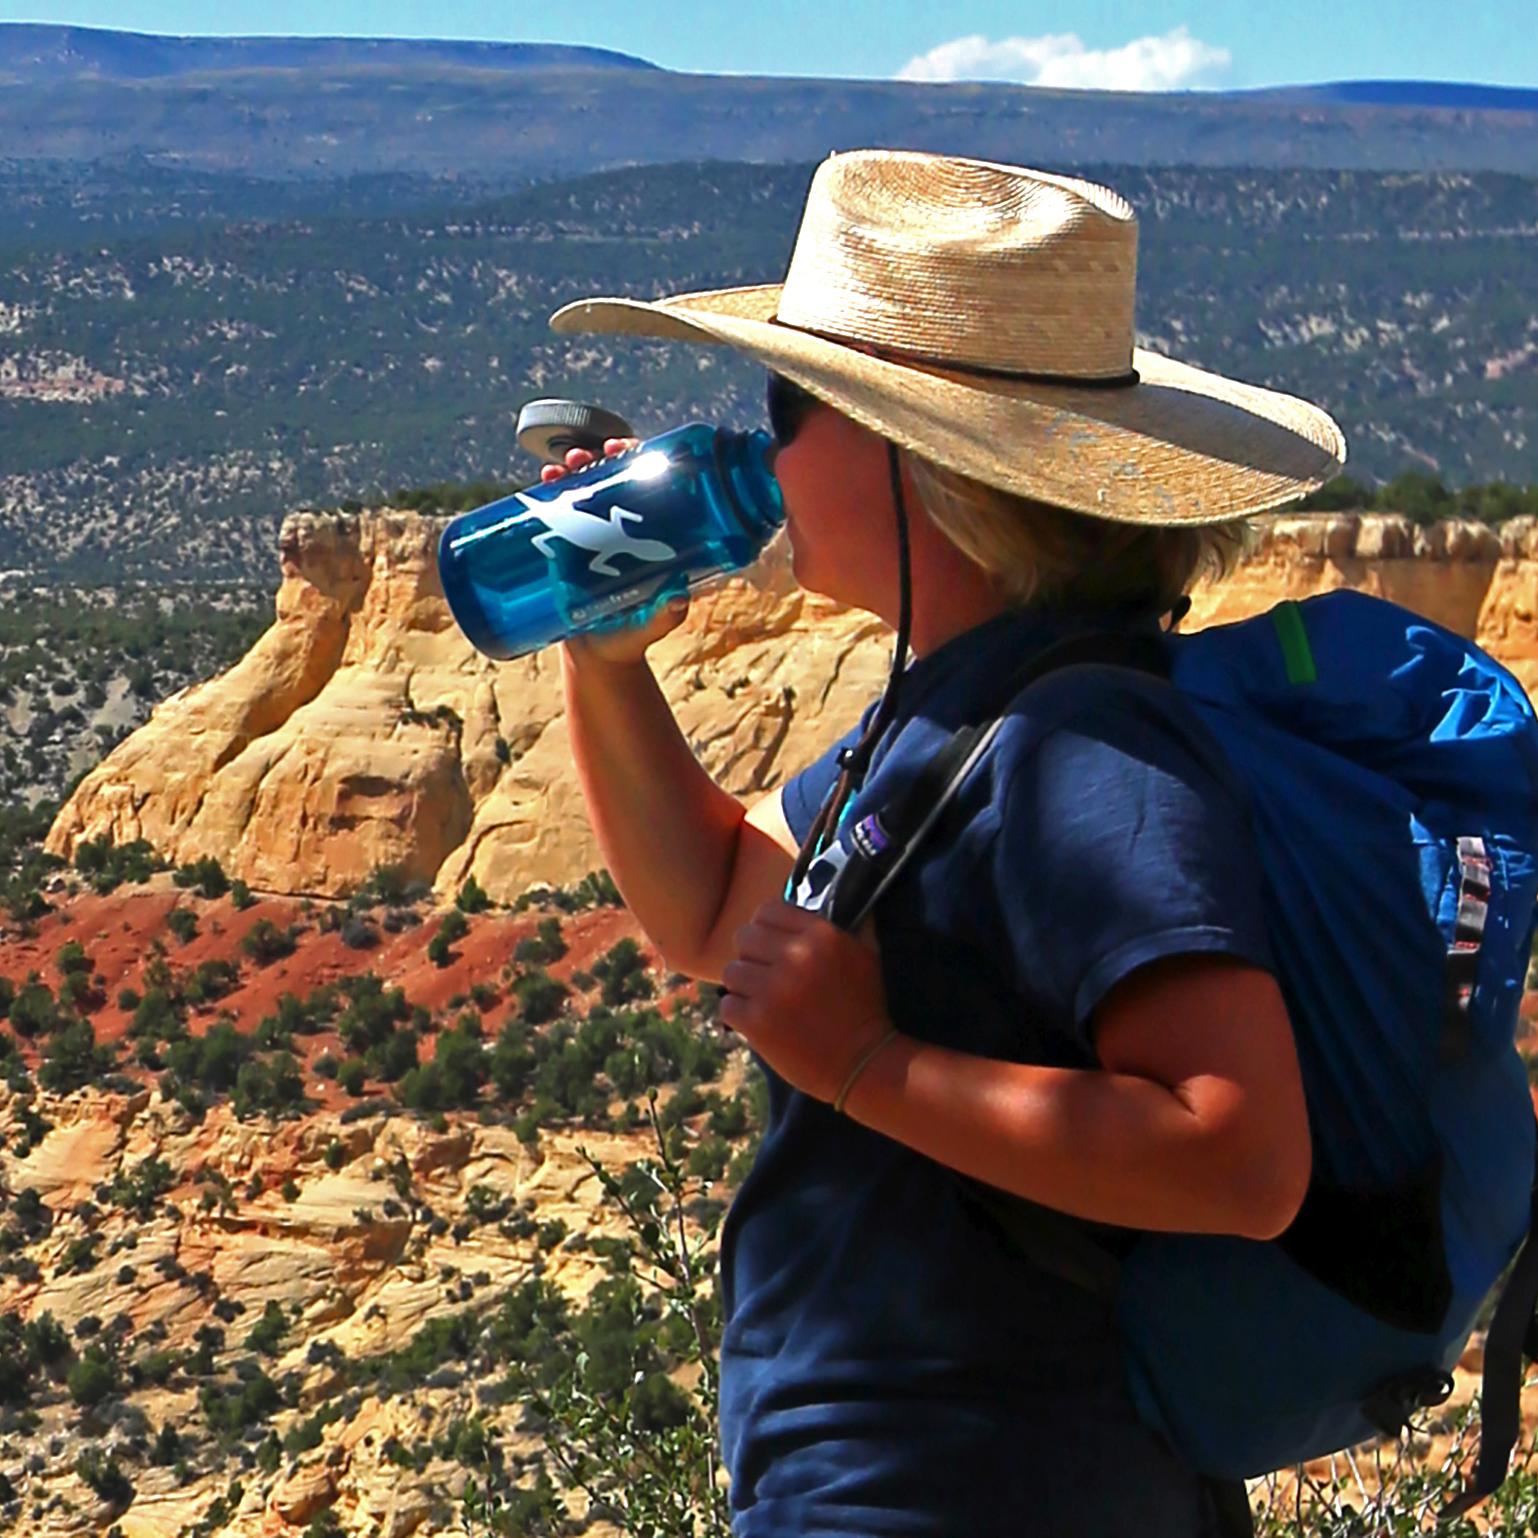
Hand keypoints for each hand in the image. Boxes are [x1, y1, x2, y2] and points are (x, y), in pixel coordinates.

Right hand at [545, 438, 690, 666]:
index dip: (636, 458)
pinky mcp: (563, 549)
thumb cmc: (630, 638)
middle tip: (582, 456)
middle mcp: (619, 529)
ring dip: (568, 471)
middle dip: (594, 458)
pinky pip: (554, 514)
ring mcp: (589, 536)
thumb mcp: (649, 626)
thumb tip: (677, 597)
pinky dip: (547, 495)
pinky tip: (541, 483)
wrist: (596, 659)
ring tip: (558, 469)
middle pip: (609, 479)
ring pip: (579, 491)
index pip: (647, 483)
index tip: (622, 447)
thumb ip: (664, 615)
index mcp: (647, 535)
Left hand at [719, 900, 895, 1104]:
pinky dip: (739, 1014)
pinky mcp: (757, 1022)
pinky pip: (726, 1004)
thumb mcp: (858, 955)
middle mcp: (795, 956)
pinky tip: (760, 1022)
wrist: (866, 1063)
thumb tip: (786, 920)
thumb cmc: (865, 1009)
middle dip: (753, 956)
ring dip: (744, 987)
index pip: (768, 910)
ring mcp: (773, 989)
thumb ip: (823, 933)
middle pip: (744, 937)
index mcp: (820, 935)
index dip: (766, 929)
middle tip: (766, 977)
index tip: (772, 947)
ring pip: (731, 971)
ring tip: (763, 1002)